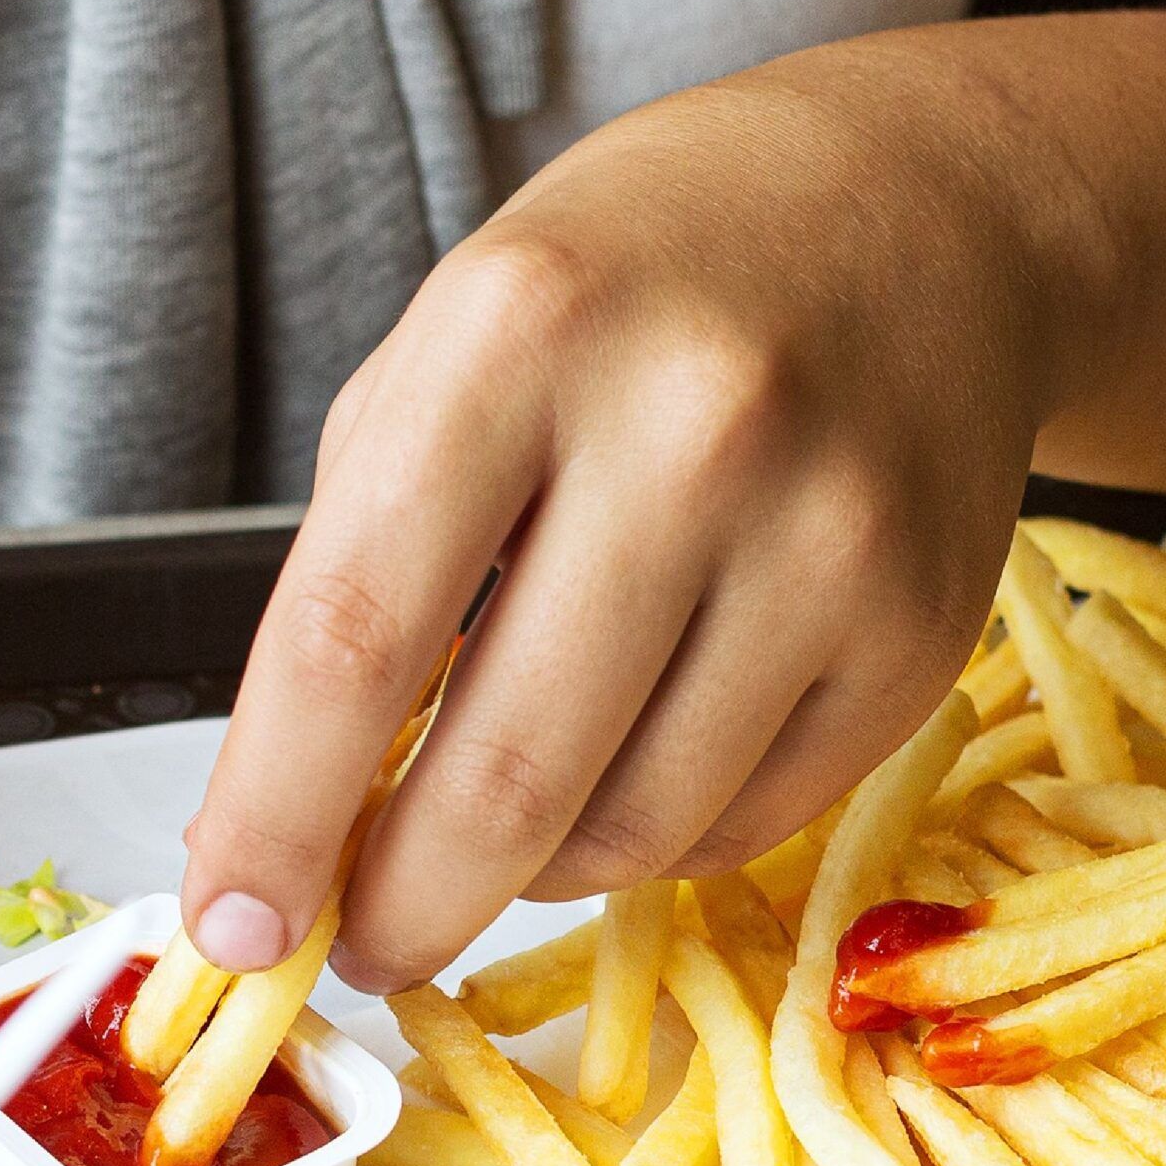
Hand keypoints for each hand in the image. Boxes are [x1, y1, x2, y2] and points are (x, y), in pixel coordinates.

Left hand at [179, 52, 1073, 991]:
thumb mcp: (465, 347)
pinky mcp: (921, 639)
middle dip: (413, 901)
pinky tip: (642, 760)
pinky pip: (751, 820)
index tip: (239, 923)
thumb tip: (297, 820)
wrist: (927, 222)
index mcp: (524, 332)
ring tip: (515, 818)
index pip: (357, 634)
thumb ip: (371, 564)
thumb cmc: (660, 284)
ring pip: (638, 827)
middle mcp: (695, 437)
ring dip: (542, 866)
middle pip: (511, 774)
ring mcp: (829, 548)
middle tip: (372, 942)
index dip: (280, 810)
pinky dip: (664, 830)